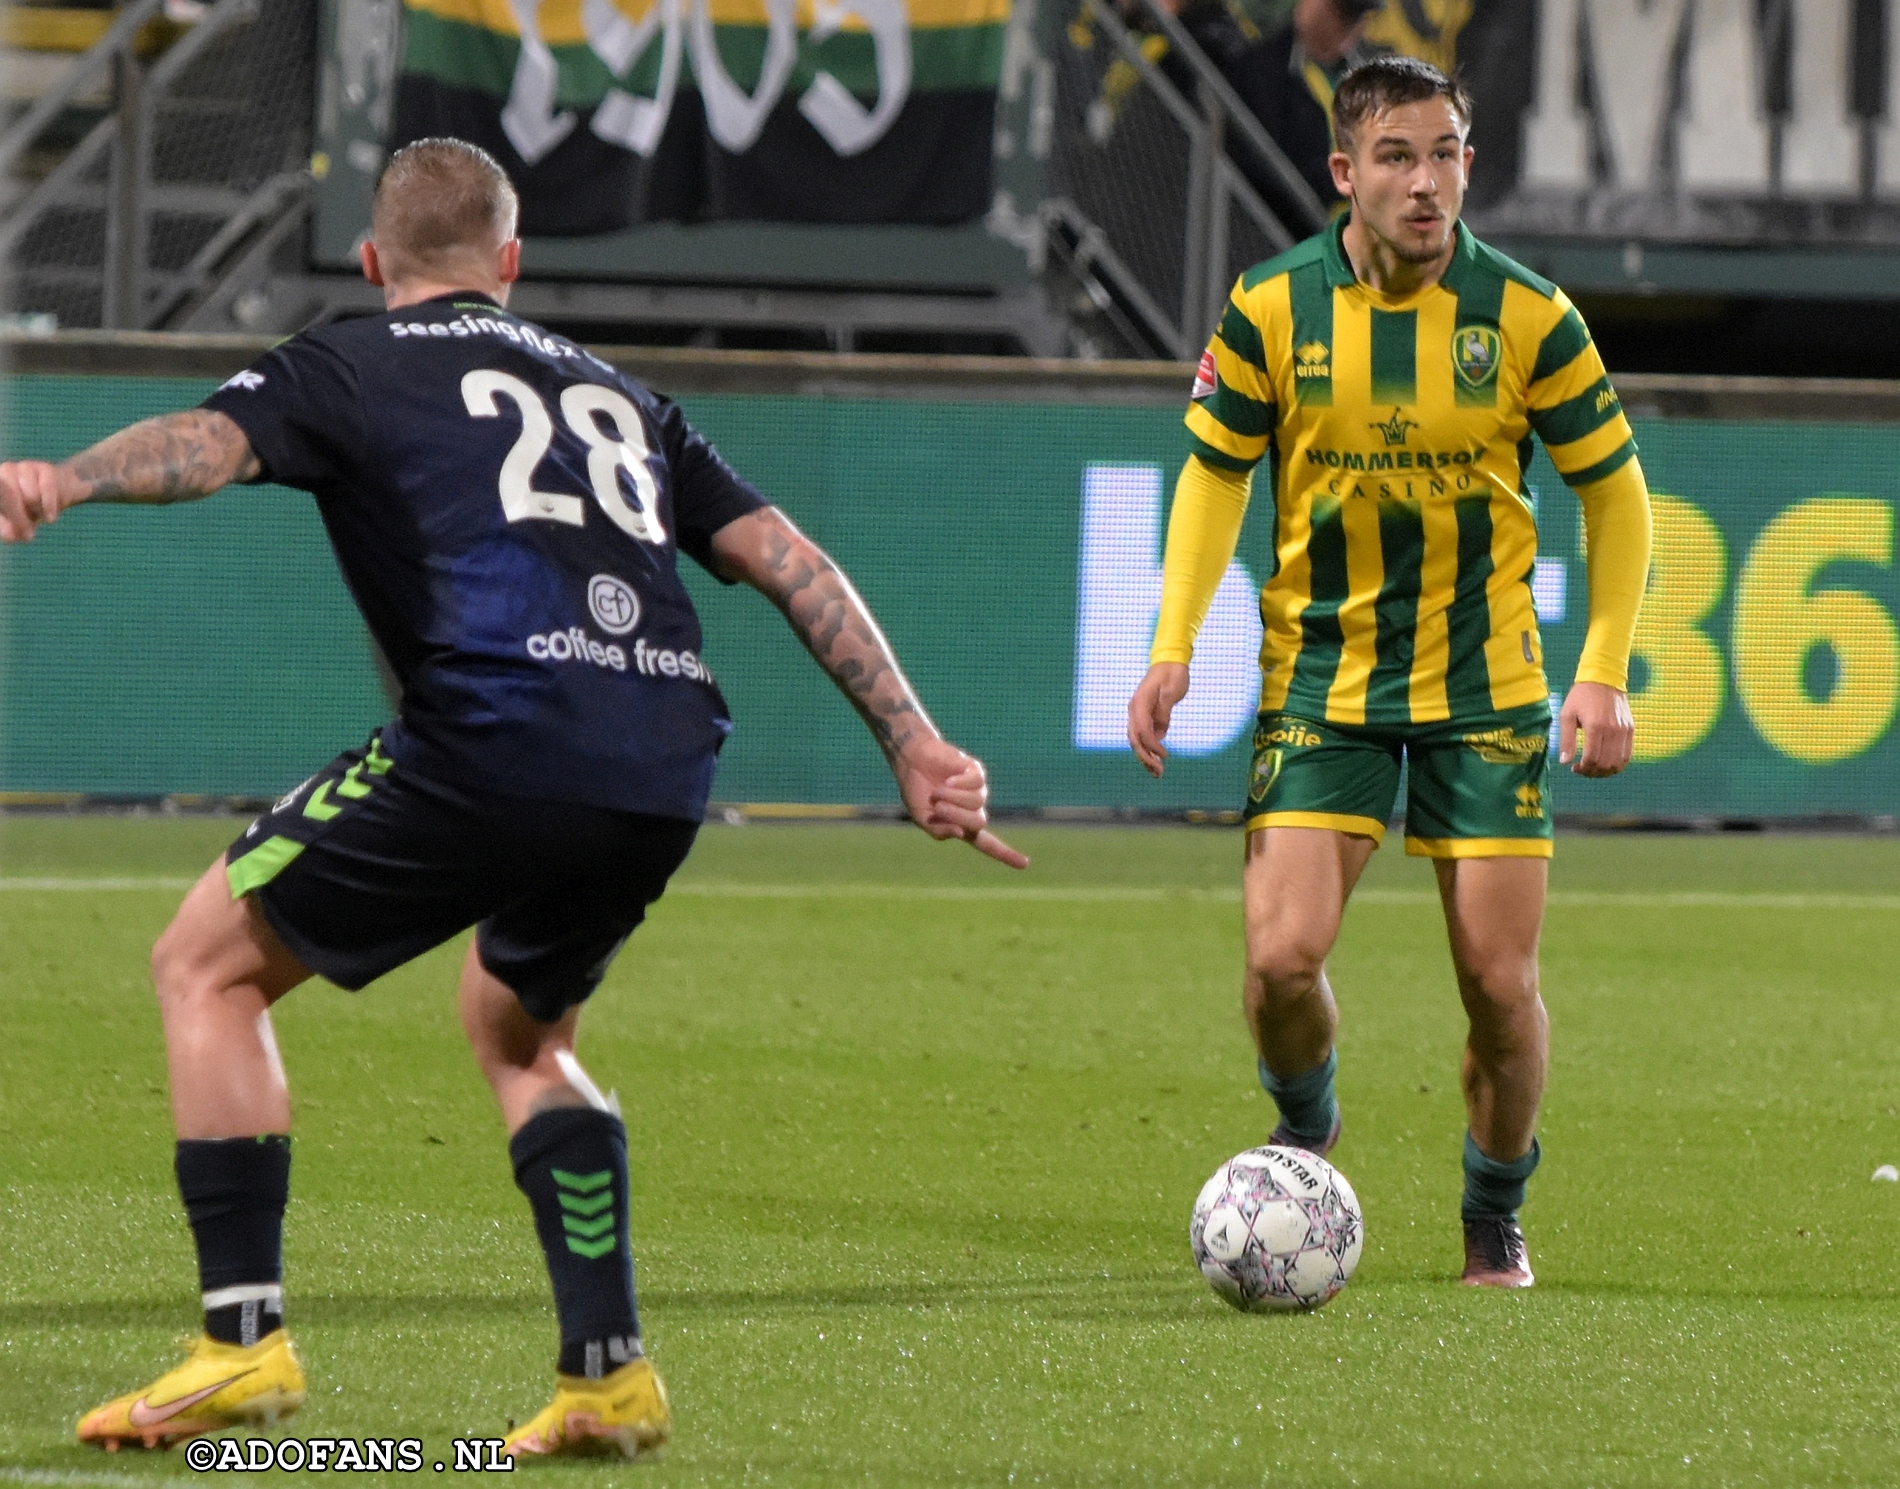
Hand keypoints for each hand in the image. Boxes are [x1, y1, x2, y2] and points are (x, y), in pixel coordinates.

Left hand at [0, 460, 75, 541]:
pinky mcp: (46, 468)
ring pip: (30, 495)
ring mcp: (25, 467)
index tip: (0, 519)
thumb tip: (9, 535)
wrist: (60, 492)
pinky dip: (50, 507)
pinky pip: (47, 490)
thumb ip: (9, 530)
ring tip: (38, 513)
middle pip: (8, 496)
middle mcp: (5, 471)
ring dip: (37, 510)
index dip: (5, 508)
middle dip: (18, 518)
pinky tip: (50, 517)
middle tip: (28, 536)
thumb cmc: (31, 509)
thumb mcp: (17, 523)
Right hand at [892, 737, 1028, 869]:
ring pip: (977, 802)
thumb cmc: (917, 791)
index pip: (986, 843)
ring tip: (936, 792)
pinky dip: (959, 784)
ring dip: (953, 799)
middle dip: (957, 816)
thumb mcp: (921, 817)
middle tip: (938, 808)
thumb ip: (938, 830)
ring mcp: (977, 789)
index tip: (1024, 864)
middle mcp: (974, 809)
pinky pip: (976, 782)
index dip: (1005, 854)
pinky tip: (948, 781)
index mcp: (961, 824)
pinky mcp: (975, 771)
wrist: (912, 761)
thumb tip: (961, 834)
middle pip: (979, 823)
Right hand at [1127, 662, 1189, 778]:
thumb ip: (1164, 711)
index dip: (1152, 746)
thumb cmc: (1173, 674)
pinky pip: (1142, 736)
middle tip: (1159, 773)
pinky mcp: (1144, 716)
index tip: (1165, 756)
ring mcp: (1137, 713)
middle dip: (1146, 758)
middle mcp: (1135, 710)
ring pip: (1136, 741)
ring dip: (1145, 758)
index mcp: (1140, 703)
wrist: (1169, 662)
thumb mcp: (1172, 691)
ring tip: (1157, 773)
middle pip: (1135, 740)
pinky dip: (1148, 750)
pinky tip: (1156, 761)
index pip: (1142, 731)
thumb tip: (1160, 733)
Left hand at [1558, 680, 1633, 776]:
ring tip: (1593, 768)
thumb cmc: (1581, 696)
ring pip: (1618, 762)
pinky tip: (1606, 763)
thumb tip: (1564, 762)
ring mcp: (1624, 730)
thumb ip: (1566, 740)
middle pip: (1605, 763)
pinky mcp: (1630, 729)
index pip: (1592, 758)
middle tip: (1582, 770)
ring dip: (1605, 771)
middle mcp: (1612, 730)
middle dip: (1592, 772)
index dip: (1583, 768)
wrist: (1603, 679)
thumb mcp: (1567, 715)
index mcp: (1595, 726)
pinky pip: (1627, 754)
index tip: (1574, 767)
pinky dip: (1617, 764)